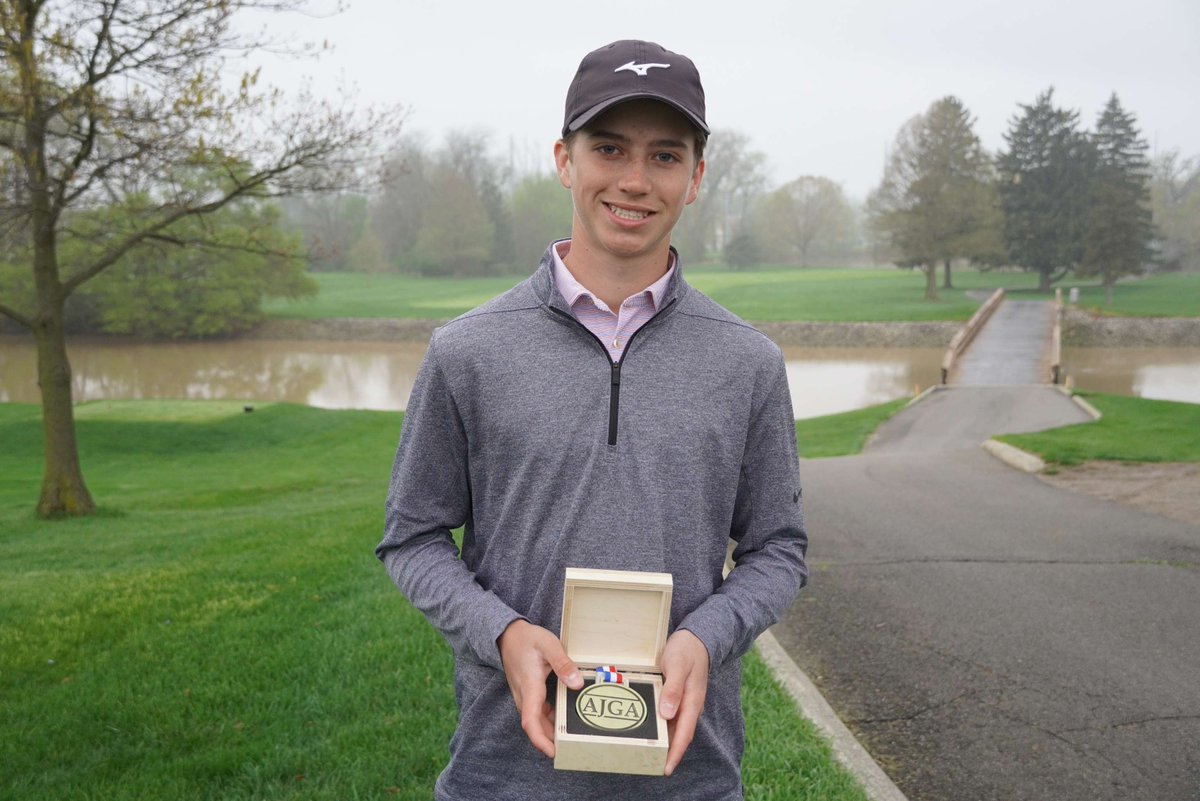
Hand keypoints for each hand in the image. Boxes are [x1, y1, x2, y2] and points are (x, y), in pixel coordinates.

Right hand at [498, 619, 582, 758]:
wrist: (508, 634)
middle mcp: (524, 696)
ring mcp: (524, 695)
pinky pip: (536, 712)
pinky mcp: (527, 693)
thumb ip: (563, 664)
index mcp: (530, 687)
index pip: (531, 722)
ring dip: (550, 731)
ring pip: (536, 720)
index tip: (553, 752)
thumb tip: (576, 683)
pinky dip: (548, 719)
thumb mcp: (548, 645)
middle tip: (571, 749)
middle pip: (536, 726)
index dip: (541, 740)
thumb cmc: (527, 639)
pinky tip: (562, 718)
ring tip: (570, 738)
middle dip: (550, 741)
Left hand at [659, 628, 709, 775]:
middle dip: (667, 752)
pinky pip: (668, 716)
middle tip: (650, 764)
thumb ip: (674, 689)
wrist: (695, 638)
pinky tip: (648, 728)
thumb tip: (667, 713)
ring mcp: (684, 702)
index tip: (666, 768)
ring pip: (672, 727)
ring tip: (646, 752)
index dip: (676, 752)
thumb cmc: (687, 651)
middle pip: (678, 735)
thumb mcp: (678, 666)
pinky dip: (659, 724)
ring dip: (662, 739)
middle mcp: (689, 706)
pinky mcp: (677, 697)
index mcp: (693, 701)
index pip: (684, 734)